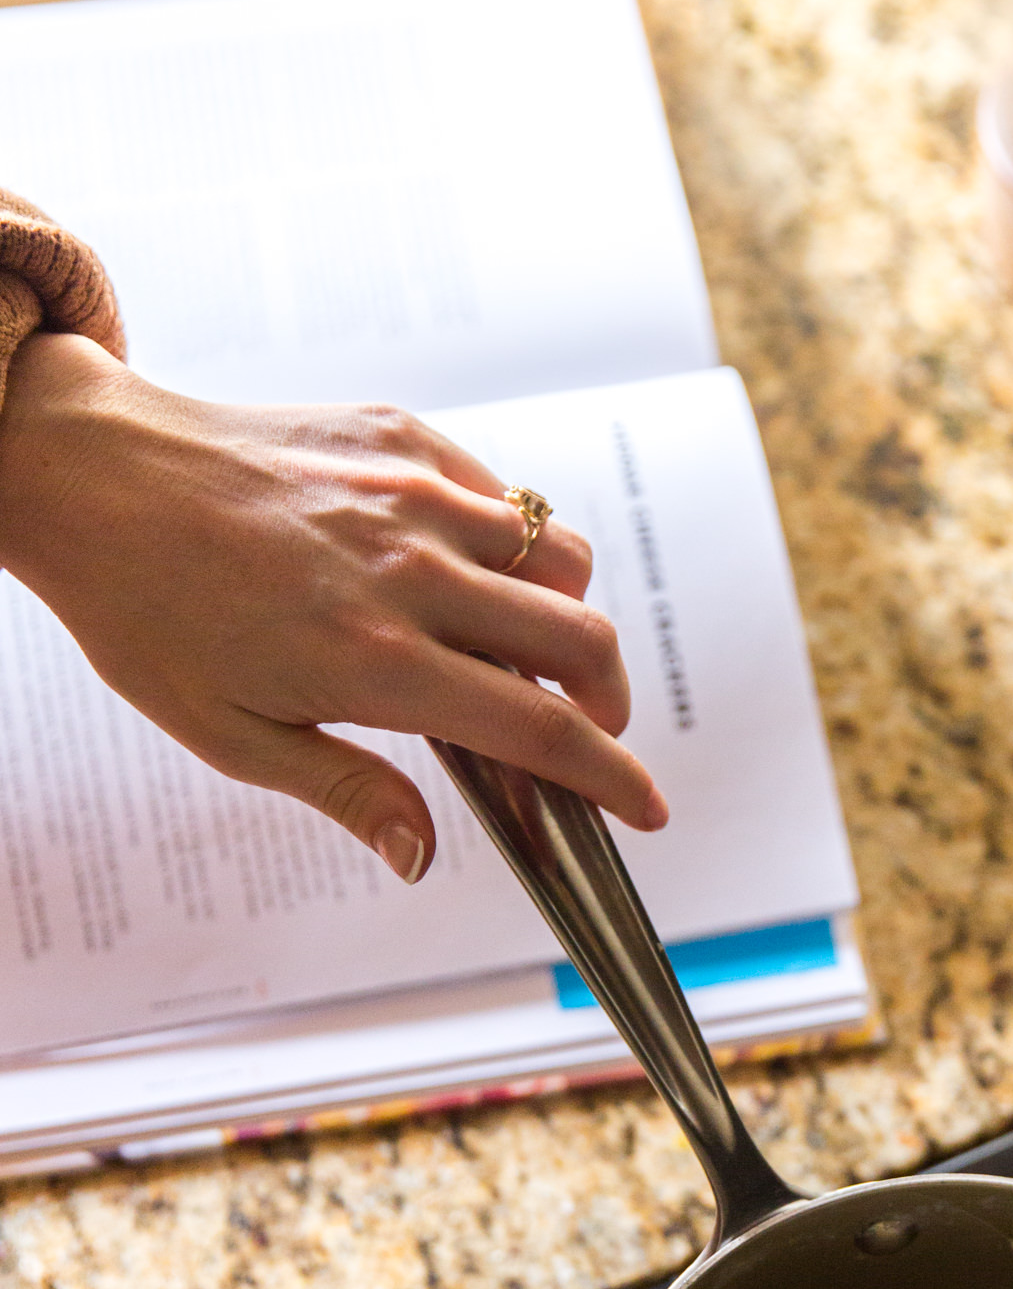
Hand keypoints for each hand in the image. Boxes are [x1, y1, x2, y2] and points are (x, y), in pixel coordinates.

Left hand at [0, 333, 668, 882]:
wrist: (90, 472)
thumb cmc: (147, 611)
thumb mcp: (232, 735)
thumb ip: (346, 790)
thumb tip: (421, 854)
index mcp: (375, 661)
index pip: (540, 729)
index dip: (611, 776)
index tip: (647, 808)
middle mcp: (412, 571)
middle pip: (583, 641)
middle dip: (610, 700)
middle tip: (586, 729)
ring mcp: (413, 493)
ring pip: (560, 561)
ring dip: (565, 618)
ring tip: (518, 649)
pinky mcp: (401, 434)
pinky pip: (502, 497)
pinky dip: (509, 546)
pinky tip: (457, 574)